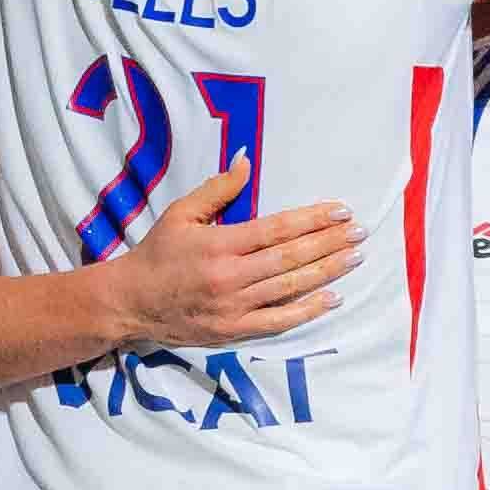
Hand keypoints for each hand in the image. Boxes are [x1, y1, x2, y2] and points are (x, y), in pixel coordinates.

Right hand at [98, 157, 362, 345]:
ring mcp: (234, 306)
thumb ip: (218, 189)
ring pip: (290, 287)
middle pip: (291, 257)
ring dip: (327, 272)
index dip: (313, 219)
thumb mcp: (181, 213)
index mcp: (220, 243)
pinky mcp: (234, 330)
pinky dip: (307, 310)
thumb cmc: (157, 254)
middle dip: (330, 243)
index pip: (277, 229)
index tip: (341, 211)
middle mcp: (230, 275)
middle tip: (360, 232)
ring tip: (355, 257)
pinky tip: (332, 297)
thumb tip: (246, 160)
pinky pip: (279, 320)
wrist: (129, 303)